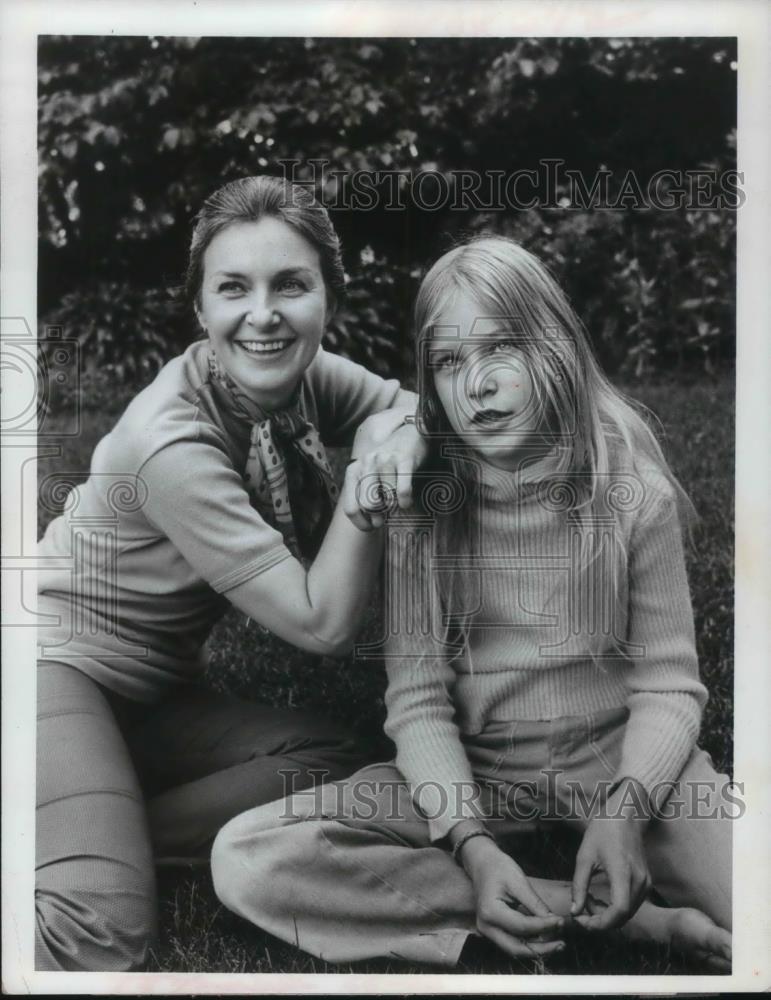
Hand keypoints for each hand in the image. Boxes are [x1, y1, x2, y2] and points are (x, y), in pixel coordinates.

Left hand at [347, 410, 427, 528]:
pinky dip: (405, 501)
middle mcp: (367, 464)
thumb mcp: (371, 473)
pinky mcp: (404, 459)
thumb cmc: (390, 459)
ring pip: (386, 498)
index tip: (371, 527)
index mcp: (355, 470)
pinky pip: (402, 489)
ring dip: (394, 507)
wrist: (411, 431)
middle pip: (367, 504)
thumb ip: (366, 493)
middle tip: (386, 517)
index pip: (350, 507)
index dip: (361, 523)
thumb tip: (371, 521)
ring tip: (398, 504)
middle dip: (378, 516)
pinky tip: (407, 501)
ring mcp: (385, 460)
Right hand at [461, 835, 565, 959]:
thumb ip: (535, 904)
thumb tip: (555, 922)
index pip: (523, 927)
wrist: (482, 863)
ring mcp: (487, 931)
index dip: (545, 926)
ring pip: (515, 949)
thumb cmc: (499, 868)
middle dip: (541, 949)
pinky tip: (545, 937)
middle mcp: (486, 927)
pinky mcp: (493, 930)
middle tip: (562, 944)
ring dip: (537, 949)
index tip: (562, 922)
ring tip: (557, 943)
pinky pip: (513, 942)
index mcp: (490, 912)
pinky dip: (530, 943)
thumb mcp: (518, 882)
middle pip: (517, 948)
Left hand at [571, 780, 651, 930]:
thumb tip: (575, 912)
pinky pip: (632, 905)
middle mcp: (639, 880)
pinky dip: (616, 909)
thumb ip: (579, 886)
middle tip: (581, 913)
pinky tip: (600, 898)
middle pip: (623, 917)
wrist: (625, 816)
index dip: (601, 923)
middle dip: (600, 921)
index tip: (582, 921)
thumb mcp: (584, 856)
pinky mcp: (646, 882)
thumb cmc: (603, 831)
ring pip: (628, 913)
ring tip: (588, 902)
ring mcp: (646, 882)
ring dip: (607, 916)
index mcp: (623, 872)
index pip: (619, 911)